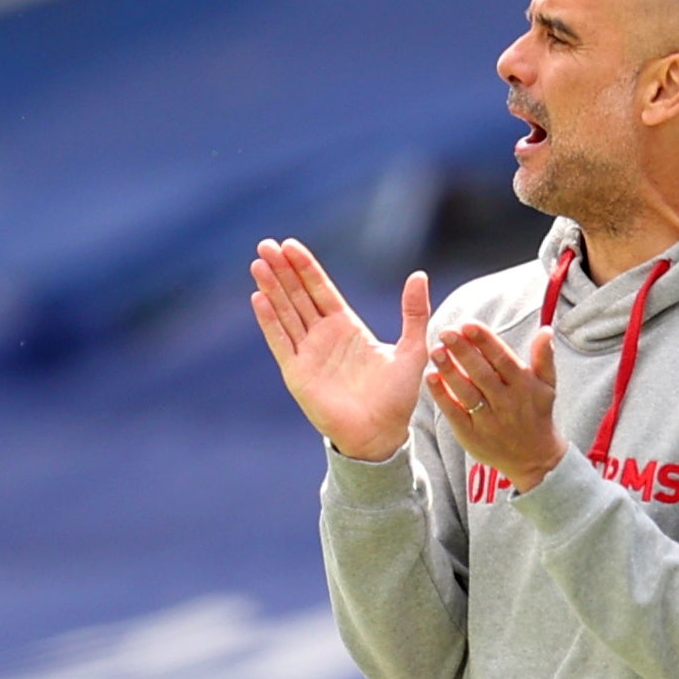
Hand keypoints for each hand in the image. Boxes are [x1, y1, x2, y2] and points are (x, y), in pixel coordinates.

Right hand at [250, 238, 430, 460]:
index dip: (305, 267)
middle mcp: (322, 336)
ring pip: (285, 313)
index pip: (320, 289)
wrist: (381, 434)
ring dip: (271, 288)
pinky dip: (270, 320)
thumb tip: (419, 275)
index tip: (290, 244)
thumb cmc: (397, 396)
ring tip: (258, 263)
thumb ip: (414, 312)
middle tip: (266, 244)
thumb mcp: (412, 349)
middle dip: (282, 270)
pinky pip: (280, 341)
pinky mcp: (296, 373)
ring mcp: (307, 353)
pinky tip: (259, 298)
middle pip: (297, 295)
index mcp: (346, 327)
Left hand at [426, 323, 567, 492]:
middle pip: (482, 373)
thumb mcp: (547, 386)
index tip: (467, 324)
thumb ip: (545, 357)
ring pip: (467, 392)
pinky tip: (430, 377)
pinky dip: (442, 396)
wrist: (534, 459)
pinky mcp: (471, 435)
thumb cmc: (537, 414)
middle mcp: (506, 402)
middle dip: (463, 351)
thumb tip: (546, 329)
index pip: (502, 359)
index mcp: (524, 385)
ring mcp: (488, 420)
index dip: (485, 341)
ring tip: (435, 350)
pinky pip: (454, 413)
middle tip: (445, 331)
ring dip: (450, 371)